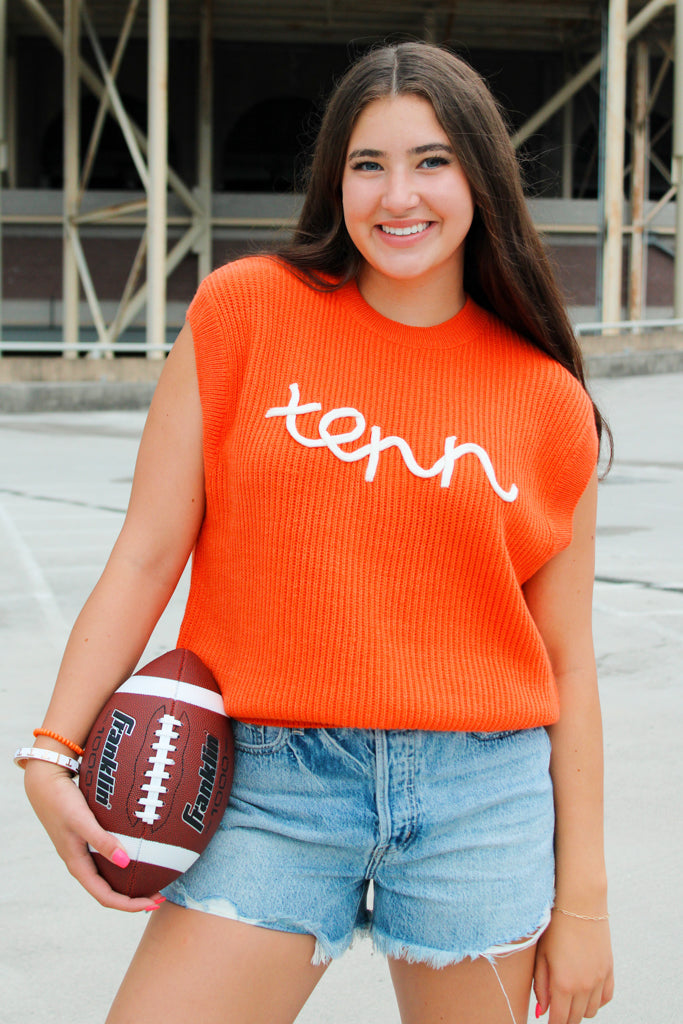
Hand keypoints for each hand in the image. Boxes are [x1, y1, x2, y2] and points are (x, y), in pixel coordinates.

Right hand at [23, 759, 162, 911]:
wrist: (44, 781)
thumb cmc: (61, 801)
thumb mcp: (82, 821)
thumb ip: (102, 841)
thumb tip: (126, 862)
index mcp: (78, 865)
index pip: (105, 897)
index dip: (129, 904)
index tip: (154, 903)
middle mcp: (81, 862)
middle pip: (109, 891)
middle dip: (134, 897)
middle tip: (161, 894)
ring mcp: (83, 851)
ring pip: (109, 876)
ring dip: (130, 882)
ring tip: (154, 878)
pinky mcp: (87, 838)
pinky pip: (109, 858)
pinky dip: (125, 862)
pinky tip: (141, 852)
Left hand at [534, 912, 613, 1022]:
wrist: (580, 903)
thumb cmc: (554, 925)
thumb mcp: (541, 955)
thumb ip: (541, 986)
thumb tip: (541, 1011)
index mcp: (564, 984)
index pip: (560, 1020)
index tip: (548, 1020)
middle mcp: (584, 986)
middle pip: (576, 1019)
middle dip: (564, 1018)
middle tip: (555, 1009)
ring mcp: (599, 979)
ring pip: (591, 1011)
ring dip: (579, 1010)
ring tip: (568, 998)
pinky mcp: (609, 970)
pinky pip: (605, 998)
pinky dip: (596, 1000)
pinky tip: (585, 991)